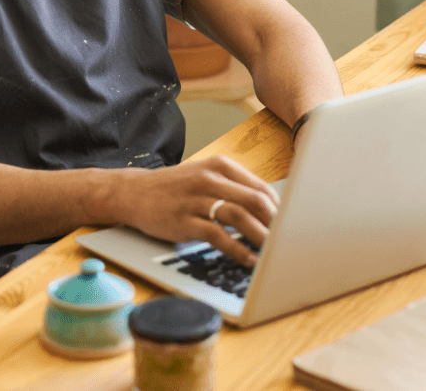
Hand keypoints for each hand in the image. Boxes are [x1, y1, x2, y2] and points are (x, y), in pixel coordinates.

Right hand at [113, 156, 279, 267]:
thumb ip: (233, 187)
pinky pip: (218, 236)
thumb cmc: (175, 187)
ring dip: (261, 236)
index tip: (291, 226)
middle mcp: (209, 179)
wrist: (134, 192)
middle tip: (288, 241)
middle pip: (254, 200)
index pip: (260, 187)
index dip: (280, 209)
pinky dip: (237, 249)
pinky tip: (248, 259)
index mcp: (218, 166)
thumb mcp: (204, 175)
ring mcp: (196, 200)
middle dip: (276, 223)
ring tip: (274, 253)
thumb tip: (270, 208)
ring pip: (239, 216)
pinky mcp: (184, 221)